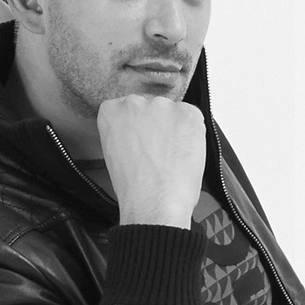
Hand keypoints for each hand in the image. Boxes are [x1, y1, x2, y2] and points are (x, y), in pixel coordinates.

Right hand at [97, 95, 205, 229]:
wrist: (154, 203)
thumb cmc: (134, 187)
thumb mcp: (113, 152)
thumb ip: (124, 131)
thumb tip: (139, 130)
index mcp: (111, 111)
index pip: (125, 108)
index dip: (136, 126)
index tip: (140, 139)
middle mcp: (134, 102)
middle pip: (150, 107)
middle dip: (156, 124)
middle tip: (158, 149)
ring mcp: (162, 105)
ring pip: (172, 112)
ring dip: (174, 127)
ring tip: (173, 154)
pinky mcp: (187, 113)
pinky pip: (192, 117)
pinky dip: (192, 132)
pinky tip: (185, 151)